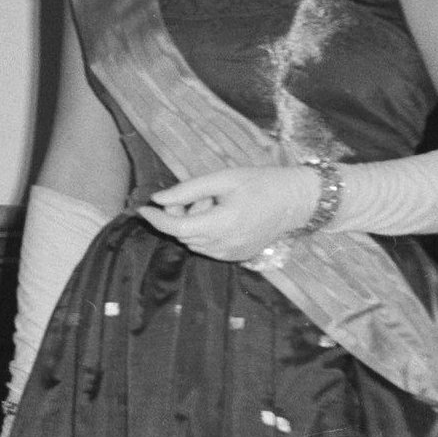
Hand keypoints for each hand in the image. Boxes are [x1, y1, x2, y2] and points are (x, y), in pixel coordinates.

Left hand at [139, 166, 318, 260]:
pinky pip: (209, 248)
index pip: (178, 229)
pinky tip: (224, 216)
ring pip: (195, 242)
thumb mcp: (224, 178)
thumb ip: (189, 190)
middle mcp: (225, 246)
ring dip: (194, 223)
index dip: (156, 219)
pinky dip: (206, 233)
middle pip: (184, 235)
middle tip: (200, 193)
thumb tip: (158, 198)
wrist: (294, 201)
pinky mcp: (237, 258)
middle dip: (180, 214)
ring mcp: (232, 255)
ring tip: (217, 203)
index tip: (142, 207)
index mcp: (222, 224)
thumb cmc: (260, 182)